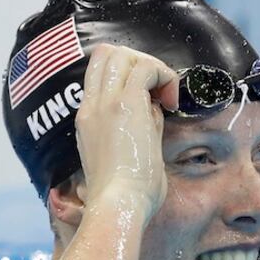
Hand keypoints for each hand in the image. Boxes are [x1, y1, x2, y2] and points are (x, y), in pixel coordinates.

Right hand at [74, 44, 178, 216]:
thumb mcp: (130, 154)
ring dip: (152, 67)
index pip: (98, 73)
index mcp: (88, 119)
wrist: (118, 205)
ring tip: (166, 96)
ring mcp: (105, 103)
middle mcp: (92, 106)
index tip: (151, 100)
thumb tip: (156, 108)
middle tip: (160, 92)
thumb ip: (141, 127)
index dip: (128, 74)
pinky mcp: (126, 105)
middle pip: (106, 54)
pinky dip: (165, 76)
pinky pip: (146, 68)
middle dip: (140, 62)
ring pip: (122, 54)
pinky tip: (172, 103)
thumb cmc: (127, 194)